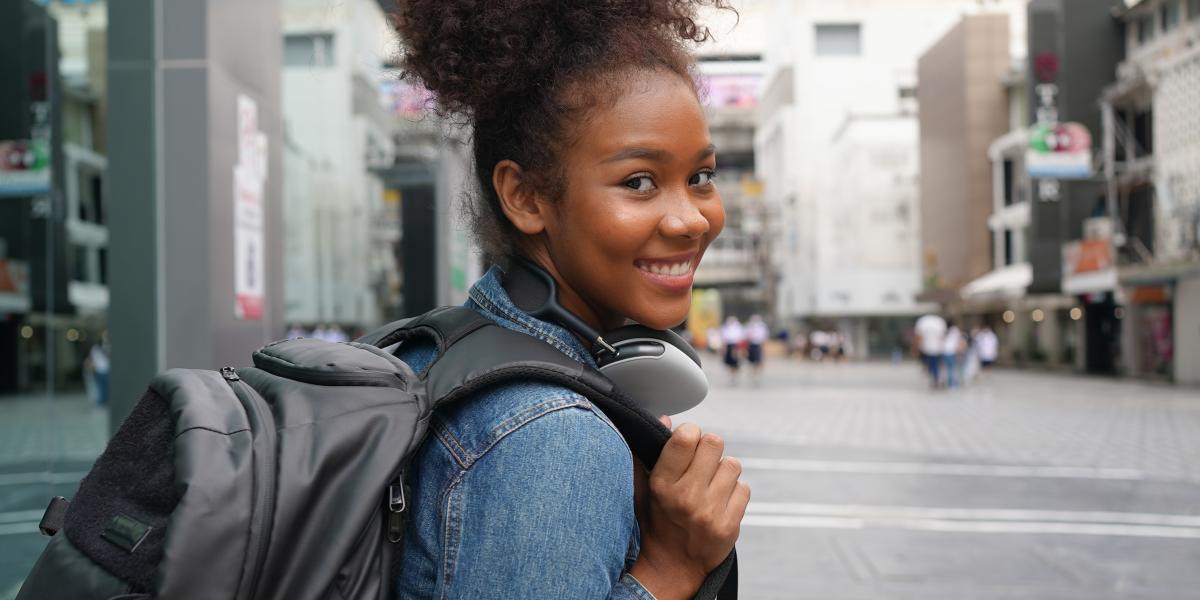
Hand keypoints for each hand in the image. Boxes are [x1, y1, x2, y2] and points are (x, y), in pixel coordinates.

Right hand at [630, 417, 748, 599]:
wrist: (673, 565)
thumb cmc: (658, 520)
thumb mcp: (644, 488)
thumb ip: (649, 452)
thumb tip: (667, 418)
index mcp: (662, 484)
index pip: (685, 437)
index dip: (690, 432)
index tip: (687, 441)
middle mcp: (686, 497)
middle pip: (714, 443)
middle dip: (709, 448)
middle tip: (701, 463)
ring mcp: (709, 512)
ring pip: (732, 465)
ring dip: (723, 471)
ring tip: (711, 484)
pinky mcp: (729, 526)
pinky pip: (744, 488)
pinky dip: (735, 491)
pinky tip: (720, 501)